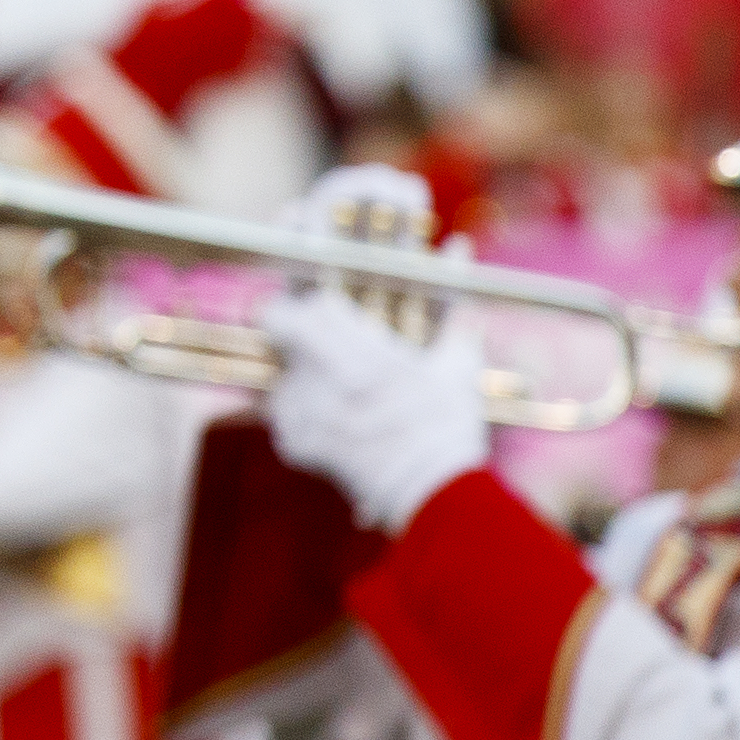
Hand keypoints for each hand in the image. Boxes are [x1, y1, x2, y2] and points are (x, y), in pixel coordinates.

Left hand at [260, 288, 494, 531]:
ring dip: (302, 371)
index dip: (311, 302)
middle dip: (297, 326)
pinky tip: (339, 418)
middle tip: (323, 340)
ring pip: (281, 368)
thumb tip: (460, 244)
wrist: (433, 495)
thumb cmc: (450, 425)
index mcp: (359, 357)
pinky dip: (304, 410)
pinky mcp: (291, 441)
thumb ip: (451, 301)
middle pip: (279, 329)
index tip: (325, 306)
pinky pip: (284, 410)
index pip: (305, 305)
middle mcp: (320, 382)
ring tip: (341, 388)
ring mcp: (300, 413)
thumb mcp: (456, 362)